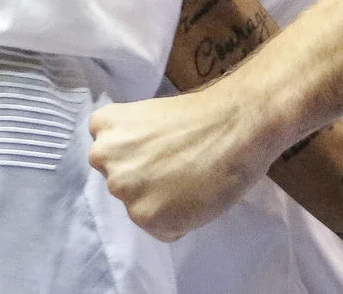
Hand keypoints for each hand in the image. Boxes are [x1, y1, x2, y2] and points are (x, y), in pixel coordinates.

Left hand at [89, 82, 284, 240]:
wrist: (237, 123)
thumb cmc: (205, 113)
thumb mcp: (153, 117)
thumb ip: (135, 142)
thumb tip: (143, 167)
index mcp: (105, 126)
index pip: (108, 153)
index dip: (135, 153)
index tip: (158, 148)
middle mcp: (104, 159)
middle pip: (120, 180)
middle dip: (144, 179)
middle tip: (178, 166)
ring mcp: (124, 190)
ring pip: (139, 206)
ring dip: (160, 202)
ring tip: (192, 181)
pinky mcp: (146, 217)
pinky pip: (161, 229)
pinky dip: (179, 220)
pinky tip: (197, 197)